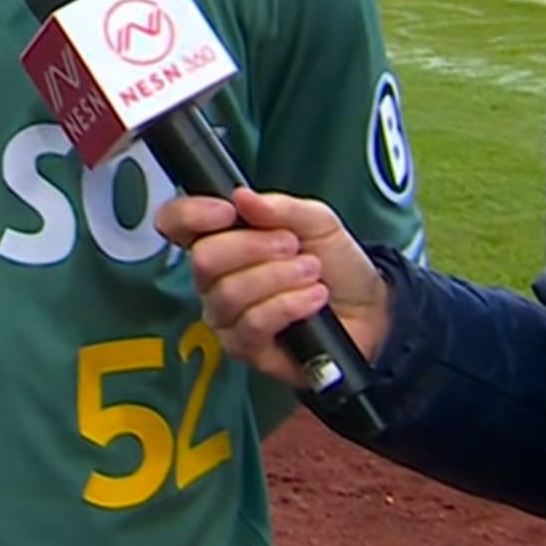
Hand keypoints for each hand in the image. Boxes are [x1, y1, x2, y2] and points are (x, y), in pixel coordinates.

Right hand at [157, 189, 393, 388]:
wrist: (369, 310)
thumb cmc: (336, 265)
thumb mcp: (318, 222)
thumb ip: (281, 207)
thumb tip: (243, 196)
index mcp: (223, 239)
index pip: (176, 223)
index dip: (191, 214)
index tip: (229, 211)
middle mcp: (215, 278)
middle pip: (203, 259)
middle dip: (254, 247)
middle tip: (292, 246)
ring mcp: (226, 315)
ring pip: (229, 293)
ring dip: (278, 278)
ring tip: (311, 273)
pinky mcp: (245, 348)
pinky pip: (252, 324)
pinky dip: (288, 305)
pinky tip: (312, 299)